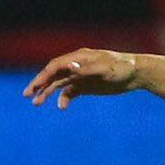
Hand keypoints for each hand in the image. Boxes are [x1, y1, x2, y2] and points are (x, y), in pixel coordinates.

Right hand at [24, 48, 138, 108]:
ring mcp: (81, 76)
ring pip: (59, 84)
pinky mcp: (87, 85)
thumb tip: (68, 67)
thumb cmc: (122, 68)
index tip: (34, 87)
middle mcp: (77, 65)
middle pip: (53, 74)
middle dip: (39, 84)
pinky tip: (62, 107)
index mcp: (79, 58)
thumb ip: (86, 69)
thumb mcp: (105, 69)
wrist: (136, 74)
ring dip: (47, 93)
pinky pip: (71, 92)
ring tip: (37, 103)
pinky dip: (64, 99)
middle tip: (27, 95)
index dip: (43, 76)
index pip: (55, 66)